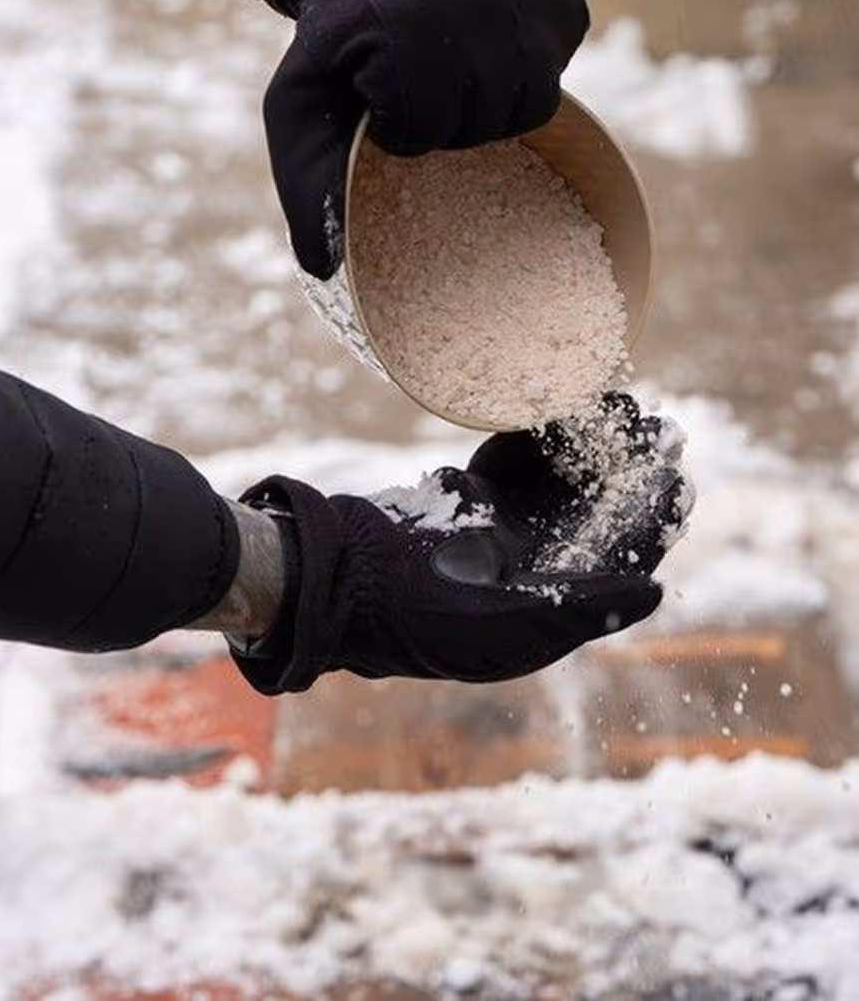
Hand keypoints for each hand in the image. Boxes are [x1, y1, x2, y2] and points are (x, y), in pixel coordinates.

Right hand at [228, 393, 692, 694]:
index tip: (677, 475)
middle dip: (624, 468)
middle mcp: (535, 563)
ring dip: (587, 443)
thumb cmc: (429, 622)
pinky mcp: (471, 500)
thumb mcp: (513, 625)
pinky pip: (514, 461)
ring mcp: (502, 528)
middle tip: (655, 424)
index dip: (650, 519)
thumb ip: (584, 608)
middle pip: (595, 509)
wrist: (350, 585)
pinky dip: (535, 434)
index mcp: (553, 600)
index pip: (616, 557)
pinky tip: (559, 405)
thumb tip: (656, 588)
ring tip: (616, 402)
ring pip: (558, 479)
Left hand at [261, 0, 589, 278]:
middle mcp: (476, 11)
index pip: (422, 133)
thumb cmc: (341, 42)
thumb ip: (307, 183)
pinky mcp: (566, 9)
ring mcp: (528, 7)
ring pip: (530, 105)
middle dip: (448, 119)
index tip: (379, 94)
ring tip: (456, 70)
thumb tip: (323, 269)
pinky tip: (491, 48)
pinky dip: (528, 72)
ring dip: (490, 104)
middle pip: (482, 124)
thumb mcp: (302, 104)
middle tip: (420, 79)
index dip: (400, 129)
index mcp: (405, 40)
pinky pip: (559, 75)